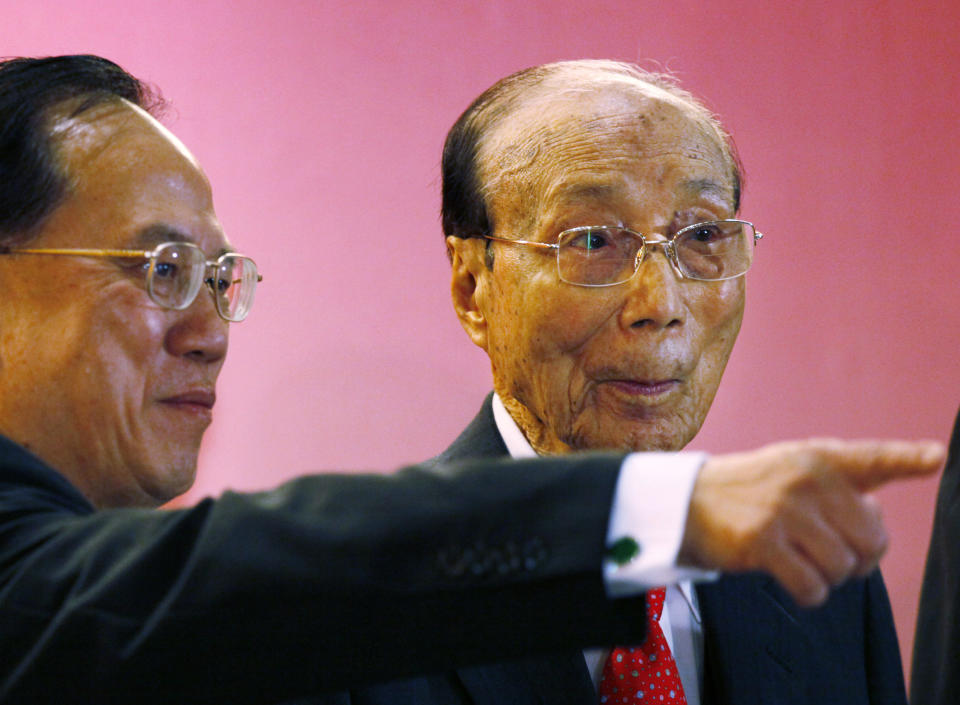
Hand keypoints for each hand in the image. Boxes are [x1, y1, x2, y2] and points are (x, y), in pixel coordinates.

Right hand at [678, 439, 944, 606]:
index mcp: (819, 458)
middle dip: (861, 557)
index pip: (872, 458)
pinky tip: (794, 579)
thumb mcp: (795, 472)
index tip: (937, 457)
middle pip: (872, 539)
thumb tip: (878, 521)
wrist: (688, 501)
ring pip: (843, 567)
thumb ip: (842, 490)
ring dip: (830, 576)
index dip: (908, 458)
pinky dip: (810, 593)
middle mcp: (805, 479)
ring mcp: (783, 510)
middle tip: (833, 552)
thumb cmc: (752, 490)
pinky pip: (812, 587)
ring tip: (805, 561)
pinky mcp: (761, 542)